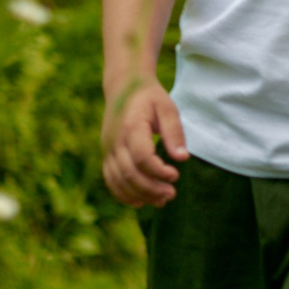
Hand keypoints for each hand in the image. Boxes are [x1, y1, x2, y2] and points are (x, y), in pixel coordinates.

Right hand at [101, 76, 187, 206]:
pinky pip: (110, 179)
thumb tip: (182, 158)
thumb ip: (174, 132)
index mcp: (131, 127)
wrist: (123, 87)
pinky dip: (123, 194)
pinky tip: (140, 202)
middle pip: (129, 173)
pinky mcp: (106, 154)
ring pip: (118, 180)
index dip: (159, 172)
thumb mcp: (167, 107)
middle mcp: (115, 141)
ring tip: (161, 200)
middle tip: (171, 194)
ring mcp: (107, 149)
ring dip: (139, 195)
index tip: (175, 175)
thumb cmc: (149, 97)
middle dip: (151, 189)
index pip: (142, 158)